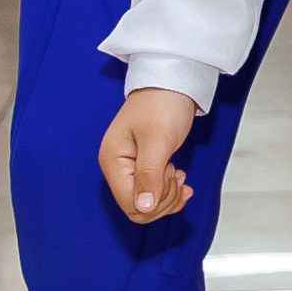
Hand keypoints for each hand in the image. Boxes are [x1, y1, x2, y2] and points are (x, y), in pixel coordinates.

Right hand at [99, 87, 197, 226]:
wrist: (172, 82)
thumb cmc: (162, 103)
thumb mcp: (158, 140)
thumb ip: (149, 175)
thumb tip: (143, 207)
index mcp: (112, 160)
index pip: (129, 203)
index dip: (155, 200)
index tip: (171, 177)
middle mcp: (116, 167)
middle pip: (138, 208)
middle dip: (163, 199)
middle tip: (176, 175)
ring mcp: (128, 167)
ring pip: (147, 204)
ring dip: (168, 195)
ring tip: (178, 173)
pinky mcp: (141, 166)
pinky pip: (152, 193)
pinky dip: (169, 192)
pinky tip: (179, 180)